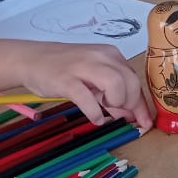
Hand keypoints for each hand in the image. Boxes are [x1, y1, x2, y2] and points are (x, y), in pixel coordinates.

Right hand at [13, 41, 152, 127]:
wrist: (31, 59)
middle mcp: (101, 57)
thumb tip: (130, 114)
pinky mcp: (66, 80)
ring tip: (105, 108)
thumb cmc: (65, 69)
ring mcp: (83, 67)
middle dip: (130, 104)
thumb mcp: (93, 78)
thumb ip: (112, 93)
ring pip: (115, 84)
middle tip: (118, 112)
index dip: (142, 104)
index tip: (145, 122)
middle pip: (130, 82)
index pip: (134, 80)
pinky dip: (94, 112)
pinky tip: (95, 118)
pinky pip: (87, 98)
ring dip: (116, 102)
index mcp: (110, 55)